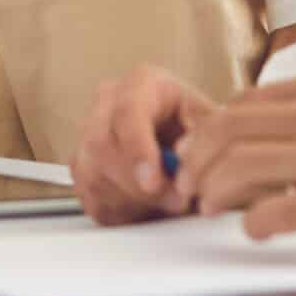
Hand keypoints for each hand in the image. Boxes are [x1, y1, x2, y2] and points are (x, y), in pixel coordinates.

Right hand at [70, 63, 217, 224]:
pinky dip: (119, 211)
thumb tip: (187, 155)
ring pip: (92, 174)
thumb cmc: (197, 127)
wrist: (186, 143)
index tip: (153, 183)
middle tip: (173, 202)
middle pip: (101, 144)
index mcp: (142, 83)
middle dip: (136, 185)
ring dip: (131, 201)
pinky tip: (145, 207)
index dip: (137, 151)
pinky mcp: (82, 165)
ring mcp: (90, 133)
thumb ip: (204, 138)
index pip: (127, 111)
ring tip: (165, 204)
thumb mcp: (213, 124)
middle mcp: (108, 103)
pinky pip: (89, 196)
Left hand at [173, 71, 295, 261]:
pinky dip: (252, 224)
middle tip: (187, 186)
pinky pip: (276, 212)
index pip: (242, 104)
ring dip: (213, 191)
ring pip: (241, 167)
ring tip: (208, 208)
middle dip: (196, 161)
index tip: (195, 155)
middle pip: (228, 130)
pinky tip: (254, 230)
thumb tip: (252, 136)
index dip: (208, 132)